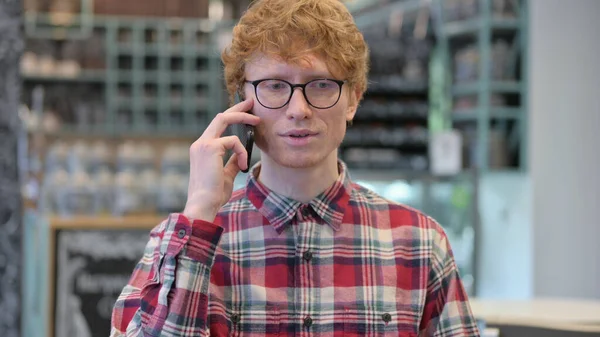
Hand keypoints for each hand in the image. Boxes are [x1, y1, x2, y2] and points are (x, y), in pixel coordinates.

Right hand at [182, 99, 259, 222]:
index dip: (231, 117)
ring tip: (257, 123)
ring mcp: (203, 144)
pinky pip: (233, 141)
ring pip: (225, 121)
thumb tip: (241, 156)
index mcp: (202, 149)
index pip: (217, 127)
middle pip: (219, 116)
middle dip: (237, 107)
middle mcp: (200, 144)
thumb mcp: (226, 176)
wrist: (203, 204)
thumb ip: (232, 163)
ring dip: (244, 120)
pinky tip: (243, 165)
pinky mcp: (210, 148)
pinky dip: (242, 151)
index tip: (245, 112)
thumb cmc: (213, 194)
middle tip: (251, 101)